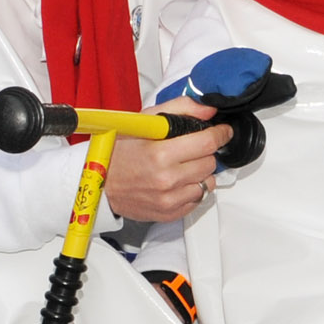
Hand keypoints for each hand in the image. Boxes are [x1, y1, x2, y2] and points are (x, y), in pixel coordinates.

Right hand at [103, 100, 228, 220]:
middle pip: (211, 163)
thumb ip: (181, 108)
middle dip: (206, 152)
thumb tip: (208, 109)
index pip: (208, 142)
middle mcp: (167, 180)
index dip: (220, 134)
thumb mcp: (146, 120)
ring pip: (207, 183)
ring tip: (182, 166)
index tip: (222, 131)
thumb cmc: (120, 151)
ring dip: (200, 172)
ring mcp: (169, 200)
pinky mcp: (169, 214)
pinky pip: (197, 200)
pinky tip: (178, 181)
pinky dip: (192, 189)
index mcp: (161, 154)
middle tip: (191, 148)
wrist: (100, 183)